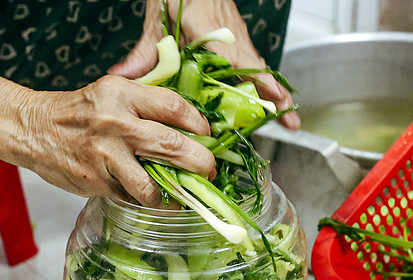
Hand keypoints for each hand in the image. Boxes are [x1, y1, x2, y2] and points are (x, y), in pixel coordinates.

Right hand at [15, 75, 213, 206]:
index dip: (200, 126)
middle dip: (200, 163)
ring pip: (152, 186)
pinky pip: (133, 198)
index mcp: (122, 94)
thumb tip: (194, 126)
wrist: (31, 128)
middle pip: (172, 146)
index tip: (208, 137)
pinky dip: (150, 202)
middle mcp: (115, 123)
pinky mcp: (96, 182)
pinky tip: (156, 199)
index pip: (175, 108)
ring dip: (174, 195)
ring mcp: (104, 156)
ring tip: (184, 195)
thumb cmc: (80, 112)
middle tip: (209, 171)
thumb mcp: (113, 92)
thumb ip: (148, 104)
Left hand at [109, 0, 299, 129]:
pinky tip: (267, 99)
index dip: (259, 82)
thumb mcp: (157, 21)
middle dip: (276, 97)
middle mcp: (231, 37)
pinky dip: (263, 82)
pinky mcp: (237, 38)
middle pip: (259, 71)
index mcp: (210, 33)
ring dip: (274, 92)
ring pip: (259, 68)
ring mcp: (237, 37)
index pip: (240, 61)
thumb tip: (122, 78)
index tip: (274, 100)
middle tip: (290, 123)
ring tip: (286, 117)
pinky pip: (253, 64)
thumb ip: (144, 53)